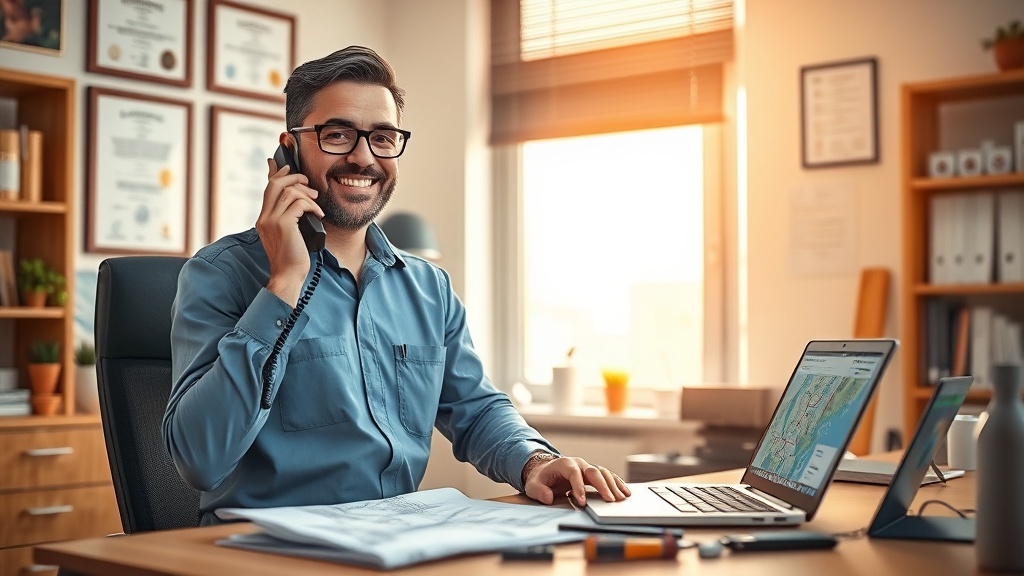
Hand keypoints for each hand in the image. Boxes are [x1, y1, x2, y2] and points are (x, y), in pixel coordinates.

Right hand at [257, 158, 323, 306]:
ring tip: (316, 202)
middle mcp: (264, 217)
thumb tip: (300, 203)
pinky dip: (312, 206)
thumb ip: (290, 217)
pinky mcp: (283, 224)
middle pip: (276, 184)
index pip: (269, 188)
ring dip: (306, 193)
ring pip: (289, 191)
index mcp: (264, 218)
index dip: (278, 173)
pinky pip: (299, 203)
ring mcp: (272, 220)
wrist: (288, 275)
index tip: (289, 167)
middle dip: (294, 178)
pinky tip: (318, 214)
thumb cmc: (293, 257)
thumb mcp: (289, 234)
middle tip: (309, 184)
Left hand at [523, 455, 629, 506]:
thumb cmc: (541, 479)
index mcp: (564, 464)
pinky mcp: (593, 474)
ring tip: (621, 498)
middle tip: (610, 500)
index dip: (579, 487)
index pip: (574, 473)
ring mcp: (587, 467)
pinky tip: (624, 492)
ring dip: (613, 485)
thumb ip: (539, 491)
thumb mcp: (533, 485)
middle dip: (602, 486)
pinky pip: (607, 476)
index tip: (582, 501)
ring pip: (603, 473)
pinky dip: (617, 483)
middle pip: (593, 471)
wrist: (545, 471)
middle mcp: (579, 463)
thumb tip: (548, 498)